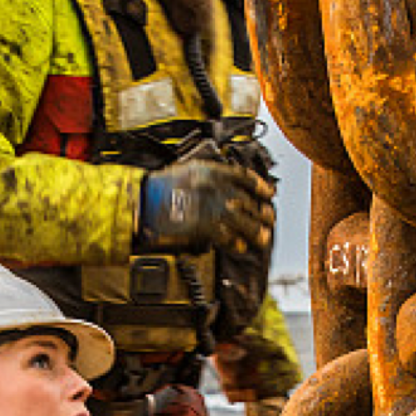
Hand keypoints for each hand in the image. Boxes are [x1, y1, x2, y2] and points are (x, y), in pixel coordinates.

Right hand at [136, 159, 274, 254]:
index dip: (260, 186)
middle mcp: (217, 188)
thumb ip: (213, 175)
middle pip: (248, 201)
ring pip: (244, 220)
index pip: (245, 177)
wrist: (146, 199)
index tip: (268, 193)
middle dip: (262, 212)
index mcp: (214, 172)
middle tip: (268, 219)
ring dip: (255, 230)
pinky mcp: (204, 226)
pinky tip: (240, 246)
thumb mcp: (191, 169)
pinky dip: (235, 243)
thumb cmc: (163, 185)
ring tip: (263, 237)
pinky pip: (227, 237)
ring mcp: (212, 208)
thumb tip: (229, 183)